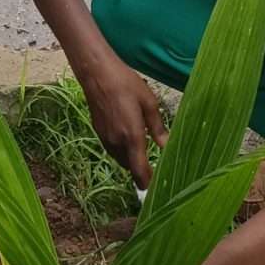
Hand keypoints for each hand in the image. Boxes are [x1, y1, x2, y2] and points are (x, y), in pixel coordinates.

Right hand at [83, 61, 166, 187]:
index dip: (148, 184)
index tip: (157, 191)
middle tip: (157, 170)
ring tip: (146, 157)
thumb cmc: (126, 83)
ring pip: (122, 160)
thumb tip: (168, 146)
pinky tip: (131, 141)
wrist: (96, 74)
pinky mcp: (99, 133)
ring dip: (133, 162)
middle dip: (143, 172)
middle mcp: (117, 142)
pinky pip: (114, 151)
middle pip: (131, 168)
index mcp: (131, 136)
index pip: (140, 171)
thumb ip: (158, 128)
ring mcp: (106, 139)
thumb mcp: (149, 103)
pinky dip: (124, 153)